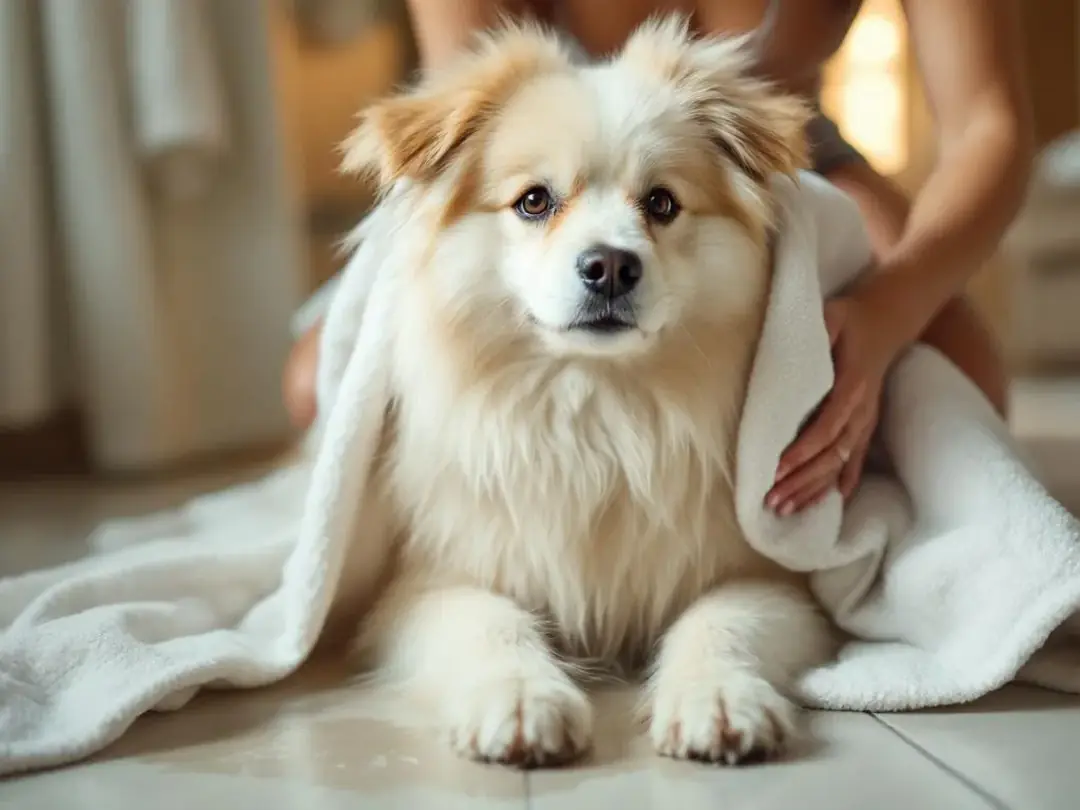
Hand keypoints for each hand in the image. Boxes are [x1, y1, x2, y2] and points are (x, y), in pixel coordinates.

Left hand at [766, 294, 897, 514]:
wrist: (887, 318)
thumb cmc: (850, 317)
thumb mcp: (831, 316)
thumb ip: (817, 333)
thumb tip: (794, 350)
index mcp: (852, 386)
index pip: (825, 428)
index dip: (802, 451)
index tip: (778, 469)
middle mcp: (861, 410)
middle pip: (831, 456)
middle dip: (802, 482)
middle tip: (773, 502)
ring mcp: (866, 420)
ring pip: (841, 464)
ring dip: (815, 489)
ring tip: (787, 510)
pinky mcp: (866, 423)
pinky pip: (855, 459)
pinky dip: (843, 481)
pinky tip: (834, 501)